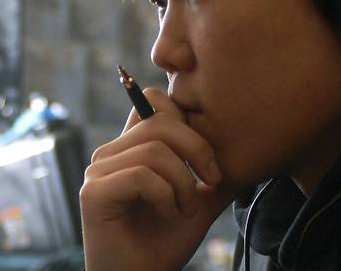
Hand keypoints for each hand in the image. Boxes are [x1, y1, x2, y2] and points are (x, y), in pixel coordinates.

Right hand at [79, 88, 235, 270]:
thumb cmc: (166, 240)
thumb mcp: (199, 197)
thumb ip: (210, 169)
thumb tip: (248, 147)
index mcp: (132, 146)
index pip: (155, 100)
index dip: (186, 118)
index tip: (207, 159)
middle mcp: (111, 152)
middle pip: (161, 118)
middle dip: (198, 148)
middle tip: (213, 181)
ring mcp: (98, 170)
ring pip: (155, 150)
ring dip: (183, 183)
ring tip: (186, 208)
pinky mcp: (93, 193)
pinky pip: (142, 176)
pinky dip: (166, 196)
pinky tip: (167, 214)